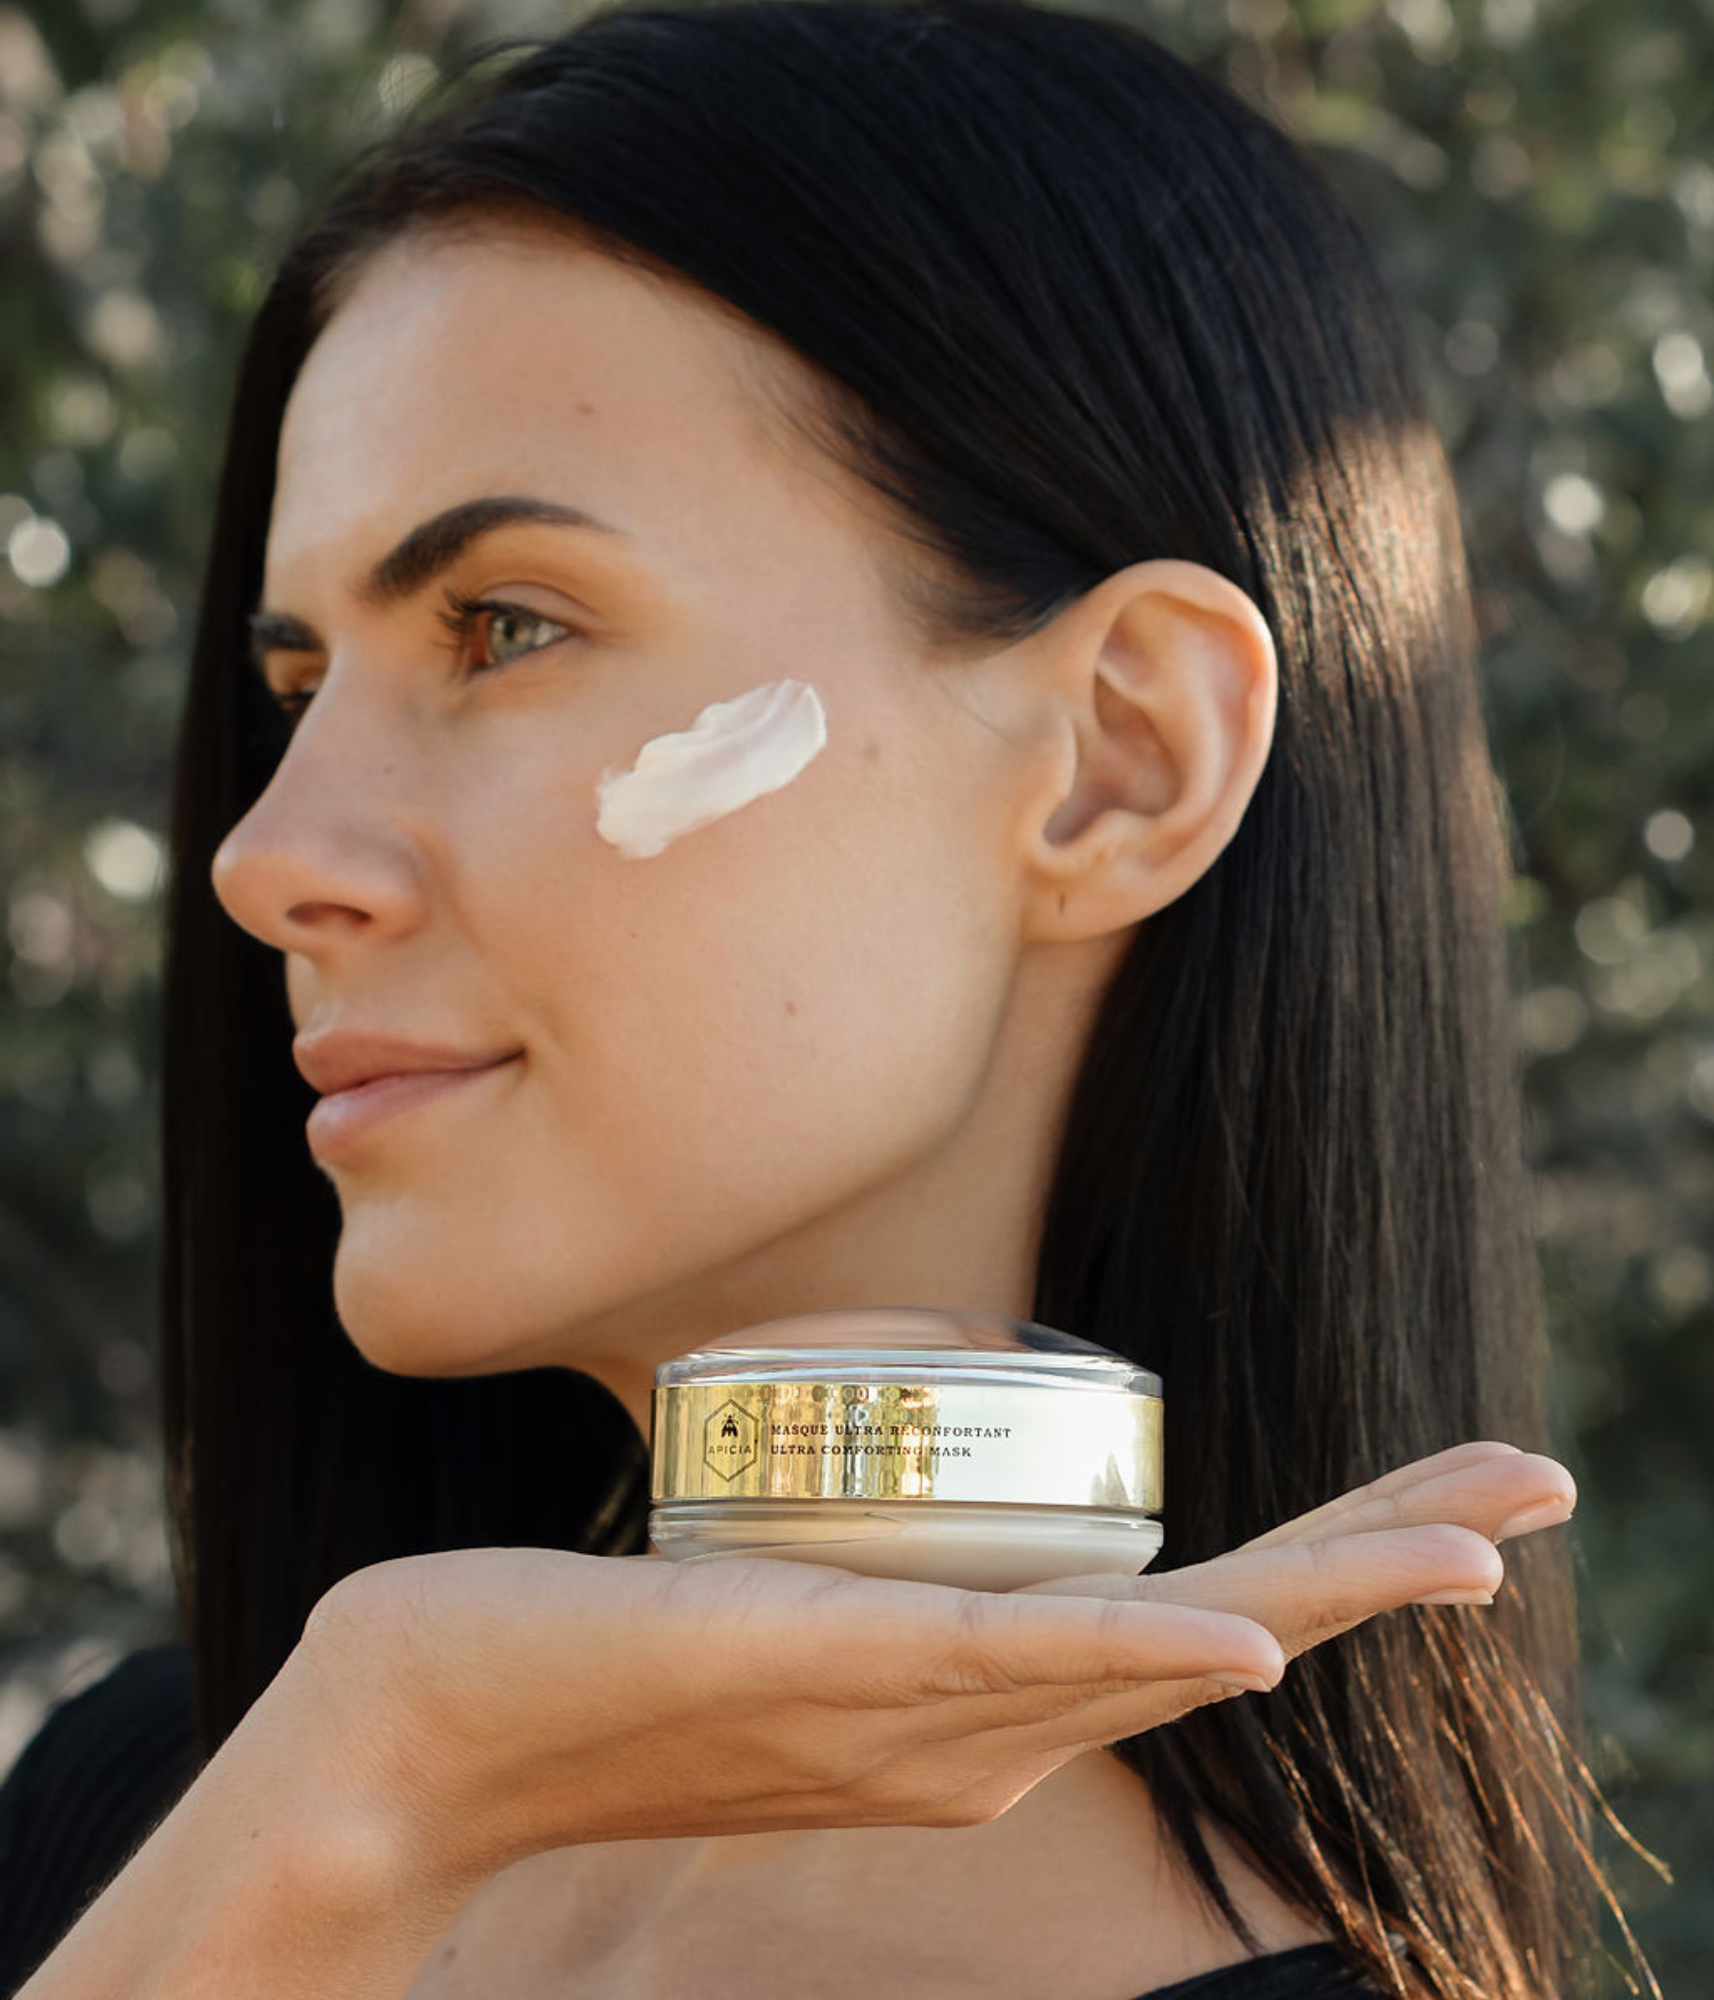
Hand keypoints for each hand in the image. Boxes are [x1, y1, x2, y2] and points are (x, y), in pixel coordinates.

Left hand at [294, 1438, 1571, 1900]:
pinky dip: (1137, 1658)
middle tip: (1530, 1497)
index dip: (1327, 1569)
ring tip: (1467, 1542)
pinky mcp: (831, 1674)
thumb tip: (880, 1527)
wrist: (421, 1736)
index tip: (1441, 1512)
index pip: (1189, 1625)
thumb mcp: (760, 1612)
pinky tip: (1239, 1648)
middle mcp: (976, 1732)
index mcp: (973, 1710)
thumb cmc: (588, 1661)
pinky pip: (1013, 1669)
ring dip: (1323, 1590)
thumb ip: (845, 1591)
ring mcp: (915, 1712)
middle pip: (1226, 1634)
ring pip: (1158, 1645)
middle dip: (1385, 1562)